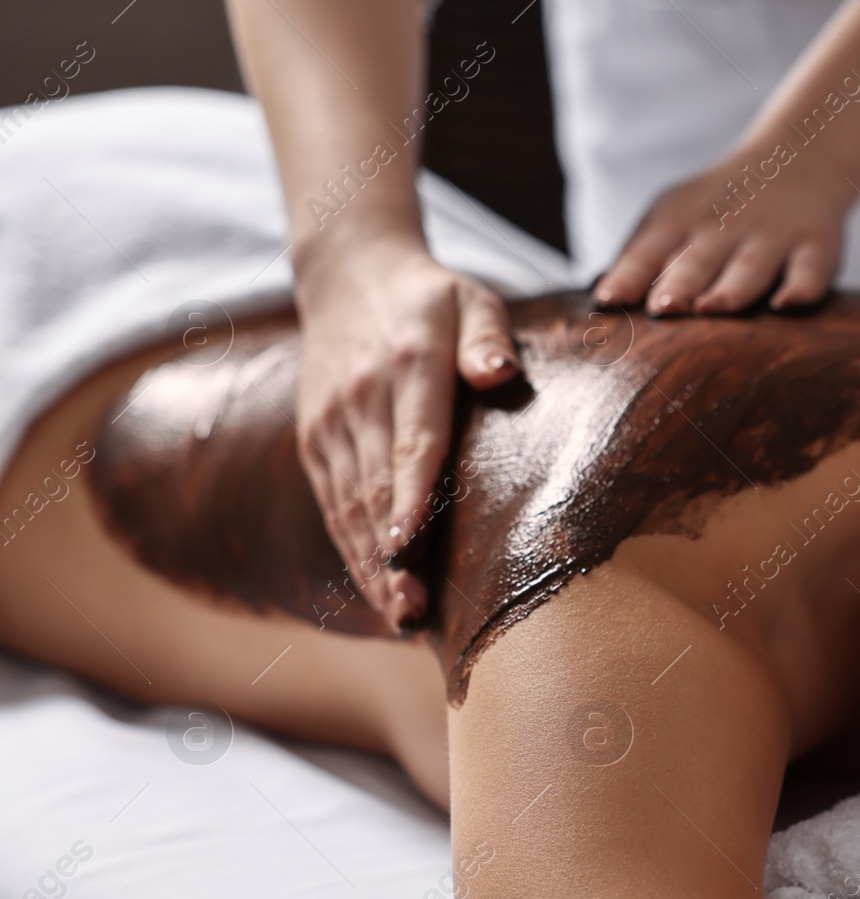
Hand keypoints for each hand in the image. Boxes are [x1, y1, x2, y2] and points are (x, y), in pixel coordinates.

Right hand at [294, 238, 518, 630]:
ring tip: (399, 615)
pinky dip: (351, 548)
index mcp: (408, 364)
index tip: (409, 546)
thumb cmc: (432, 297)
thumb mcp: (471, 296)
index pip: (411, 440)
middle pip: (374, 487)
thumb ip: (488, 336)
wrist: (349, 274)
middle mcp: (360, 399)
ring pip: (348, 505)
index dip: (409, 497)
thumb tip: (498, 372)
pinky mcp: (314, 439)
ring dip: (370, 564)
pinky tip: (376, 587)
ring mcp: (330, 422)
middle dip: (391, 556)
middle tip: (414, 612)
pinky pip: (332, 502)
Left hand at [592, 156, 852, 315]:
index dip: (629, 275)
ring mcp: (772, 235)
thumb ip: (638, 260)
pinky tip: (787, 304)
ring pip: (750, 265)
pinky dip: (802, 286)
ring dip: (732, 287)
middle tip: (662, 308)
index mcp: (680, 219)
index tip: (609, 301)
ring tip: (714, 307)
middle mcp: (724, 226)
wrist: (797, 159)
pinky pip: (811, 269)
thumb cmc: (718, 207)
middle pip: (698, 260)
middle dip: (679, 283)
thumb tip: (599, 306)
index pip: (648, 249)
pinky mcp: (816, 244)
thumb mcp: (673, 217)